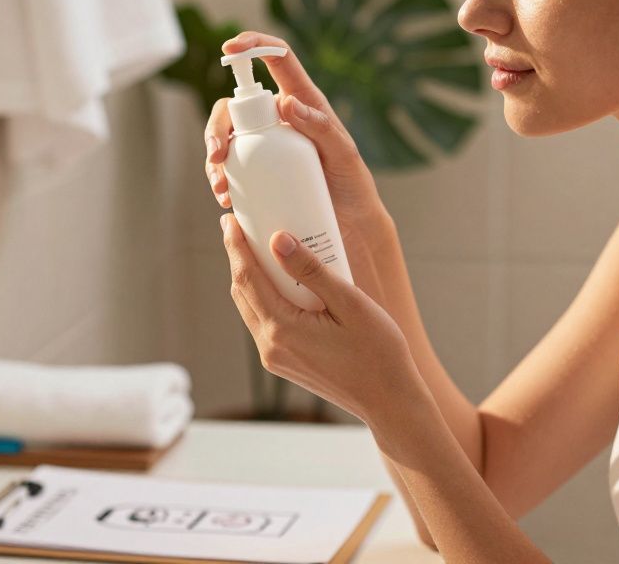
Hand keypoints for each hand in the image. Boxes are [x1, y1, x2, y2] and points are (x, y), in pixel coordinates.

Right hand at [205, 32, 390, 251]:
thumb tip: (285, 102)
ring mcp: (265, 145)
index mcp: (303, 102)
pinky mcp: (257, 171)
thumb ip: (321, 126)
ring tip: (222, 189)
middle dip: (216, 127)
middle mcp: (278, 119)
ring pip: (225, 138)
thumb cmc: (351, 184)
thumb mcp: (344, 155)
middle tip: (217, 156)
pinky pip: (230, 167)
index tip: (231, 47)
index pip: (277, 60)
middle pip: (234, 107)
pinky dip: (221, 180)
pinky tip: (226, 199)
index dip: (253, 45)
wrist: (350, 224)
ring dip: (214, 159)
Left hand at [219, 212, 418, 424]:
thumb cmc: (378, 351)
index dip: (235, 246)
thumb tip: (277, 240)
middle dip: (237, 258)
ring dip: (248, 278)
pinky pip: (262, 322)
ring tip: (255, 248)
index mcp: (283, 329)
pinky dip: (262, 297)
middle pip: (241, 292)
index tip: (230, 219)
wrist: (389, 399)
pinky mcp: (283, 363)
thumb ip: (311, 270)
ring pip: (249, 308)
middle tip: (238, 227)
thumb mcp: (349, 303)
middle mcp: (270, 347)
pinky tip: (277, 281)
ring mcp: (274, 358)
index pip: (247, 278)